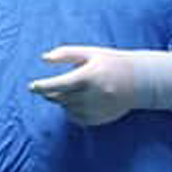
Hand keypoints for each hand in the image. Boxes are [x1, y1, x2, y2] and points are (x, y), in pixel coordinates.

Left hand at [29, 46, 171, 125]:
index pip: (59, 84)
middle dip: (50, 92)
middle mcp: (93, 95)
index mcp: (90, 76)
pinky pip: (75, 118)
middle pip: (60, 97)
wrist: (140, 81)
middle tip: (50, 85)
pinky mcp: (99, 119)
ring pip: (66, 108)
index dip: (43, 86)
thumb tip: (43, 58)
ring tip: (72, 90)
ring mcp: (97, 109)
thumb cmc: (112, 63)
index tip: (31, 86)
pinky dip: (71, 110)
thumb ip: (66, 54)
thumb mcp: (91, 53)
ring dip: (61, 100)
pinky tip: (78, 101)